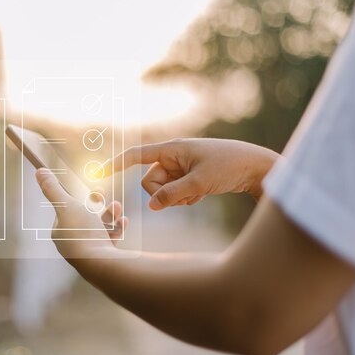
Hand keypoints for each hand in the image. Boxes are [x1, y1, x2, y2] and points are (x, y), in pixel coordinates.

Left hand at [35, 168, 127, 259]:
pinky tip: (123, 222)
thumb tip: (38, 172)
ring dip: (109, 215)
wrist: (102, 264)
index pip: (66, 212)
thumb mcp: (66, 204)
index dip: (77, 200)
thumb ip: (53, 188)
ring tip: (117, 207)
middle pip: (85, 220)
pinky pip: (111, 240)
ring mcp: (89, 253)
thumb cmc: (82, 233)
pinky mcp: (104, 259)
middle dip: (96, 206)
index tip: (87, 191)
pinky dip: (117, 229)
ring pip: (99, 229)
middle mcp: (72, 245)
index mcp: (60, 233)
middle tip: (103, 196)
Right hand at [105, 138, 278, 209]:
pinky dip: (185, 198)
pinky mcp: (188, 177)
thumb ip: (172, 195)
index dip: (117, 163)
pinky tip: (203, 193)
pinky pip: (174, 193)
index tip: (99, 172)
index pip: (136, 156)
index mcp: (172, 149)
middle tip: (187, 194)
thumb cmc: (229, 167)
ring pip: (162, 190)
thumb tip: (152, 205)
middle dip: (163, 193)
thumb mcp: (199, 183)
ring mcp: (180, 168)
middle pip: (149, 182)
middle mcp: (172, 157)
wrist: (256, 167)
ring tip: (199, 193)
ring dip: (176, 197)